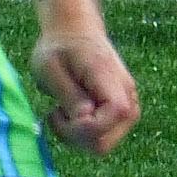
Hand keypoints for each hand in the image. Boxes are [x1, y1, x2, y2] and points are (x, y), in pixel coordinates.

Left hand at [31, 31, 140, 155]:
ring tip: (62, 112)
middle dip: (75, 137)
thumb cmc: (57, 47)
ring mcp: (126, 105)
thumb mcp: (50, 66)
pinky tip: (70, 115)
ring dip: (78, 138)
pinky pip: (103, 139)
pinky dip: (83, 136)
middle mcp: (126, 93)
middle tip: (55, 113)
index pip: (115, 113)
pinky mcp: (120, 113)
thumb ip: (69, 93)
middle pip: (107, 141)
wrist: (74, 31)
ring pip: (104, 145)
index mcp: (109, 76)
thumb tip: (85, 117)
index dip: (85, 125)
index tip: (56, 111)